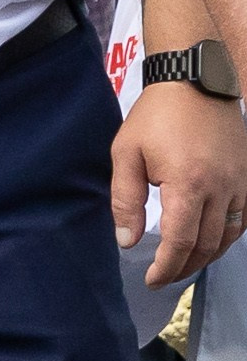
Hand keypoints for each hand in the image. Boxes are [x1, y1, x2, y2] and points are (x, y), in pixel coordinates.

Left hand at [114, 81, 246, 287]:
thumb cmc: (155, 115)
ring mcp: (240, 184)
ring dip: (207, 256)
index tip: (152, 280)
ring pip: (229, 236)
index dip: (167, 268)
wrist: (194, 81)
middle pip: (206, 245)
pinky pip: (242, 218)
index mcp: (188, 185)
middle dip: (184, 267)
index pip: (180, 243)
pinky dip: (227, 237)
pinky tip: (210, 240)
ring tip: (184, 263)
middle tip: (165, 276)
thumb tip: (127, 240)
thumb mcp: (127, 153)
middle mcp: (220, 189)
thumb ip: (126, 200)